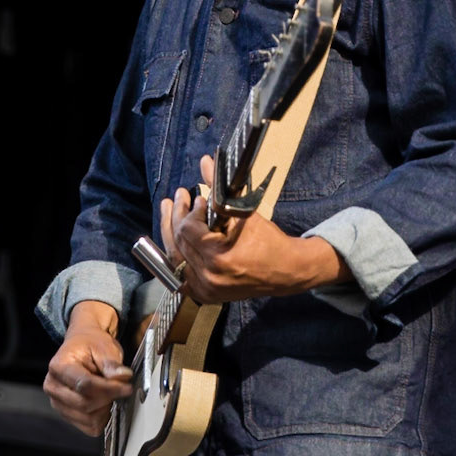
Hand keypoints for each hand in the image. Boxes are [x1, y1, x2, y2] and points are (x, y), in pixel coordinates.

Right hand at [43, 300, 133, 436]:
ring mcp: (58, 403)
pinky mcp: (67, 414)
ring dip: (105, 409)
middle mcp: (53, 387)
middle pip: (85, 404)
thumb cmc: (90, 345)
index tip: (127, 387)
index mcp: (58, 366)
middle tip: (122, 388)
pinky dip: (102, 418)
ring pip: (88, 419)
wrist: (82, 347)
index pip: (84, 385)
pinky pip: (89, 427)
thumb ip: (111, 364)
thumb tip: (123, 377)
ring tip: (110, 393)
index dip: (109, 388)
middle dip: (108, 398)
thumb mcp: (103, 347)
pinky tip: (104, 403)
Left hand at [160, 154, 346, 304]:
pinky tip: (173, 241)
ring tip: (169, 211)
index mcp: (219, 258)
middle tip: (179, 198)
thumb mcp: (244, 212)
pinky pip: (180, 275)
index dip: (190, 211)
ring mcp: (206, 288)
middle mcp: (209, 277)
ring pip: (174, 259)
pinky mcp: (206, 294)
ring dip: (170, 233)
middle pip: (178, 243)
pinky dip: (176, 257)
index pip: (187, 230)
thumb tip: (206, 162)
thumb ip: (220, 188)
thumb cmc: (270, 241)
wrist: (286, 270)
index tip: (198, 199)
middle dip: (176, 217)